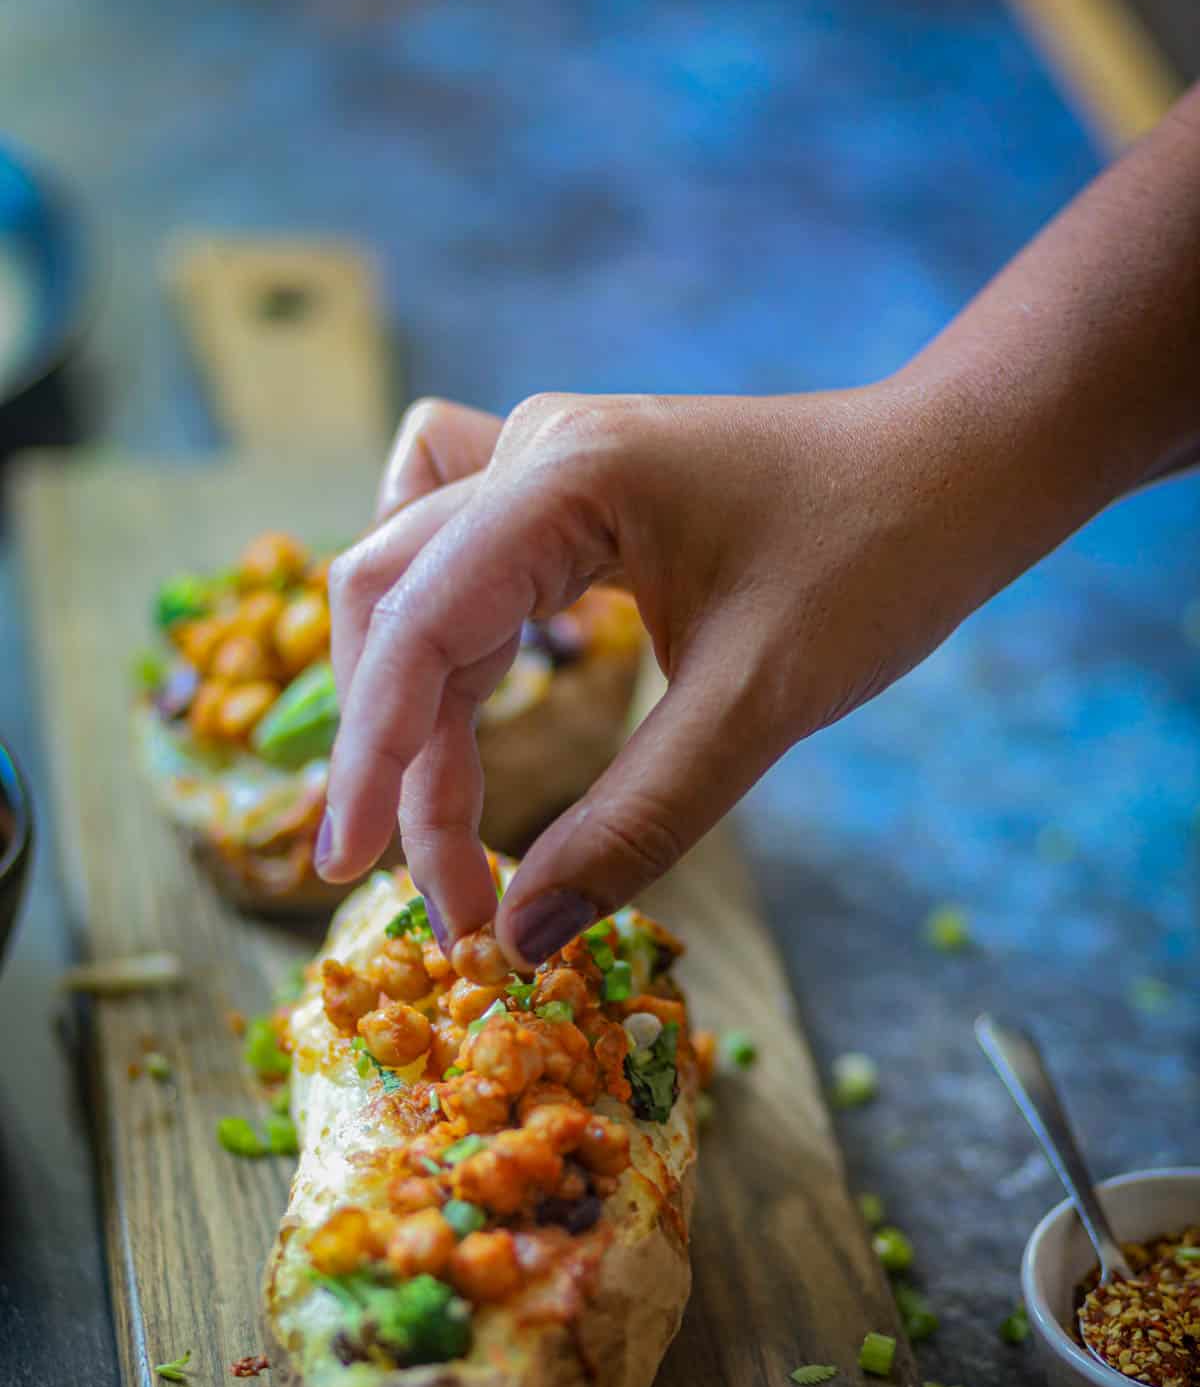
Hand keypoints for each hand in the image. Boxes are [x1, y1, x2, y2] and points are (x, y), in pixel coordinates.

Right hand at [319, 381, 994, 964]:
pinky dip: (436, 634)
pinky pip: (449, 548)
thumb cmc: (875, 563)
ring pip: (409, 577)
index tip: (352, 873)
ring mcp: (540, 456)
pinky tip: (462, 693)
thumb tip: (521, 937)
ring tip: (436, 815)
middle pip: (390, 602)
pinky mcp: (563, 483)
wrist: (952, 470)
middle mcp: (529, 450)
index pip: (415, 627)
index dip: (374, 760)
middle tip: (437, 883)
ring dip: (406, 697)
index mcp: (564, 478)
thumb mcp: (756, 707)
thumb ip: (634, 823)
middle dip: (393, 751)